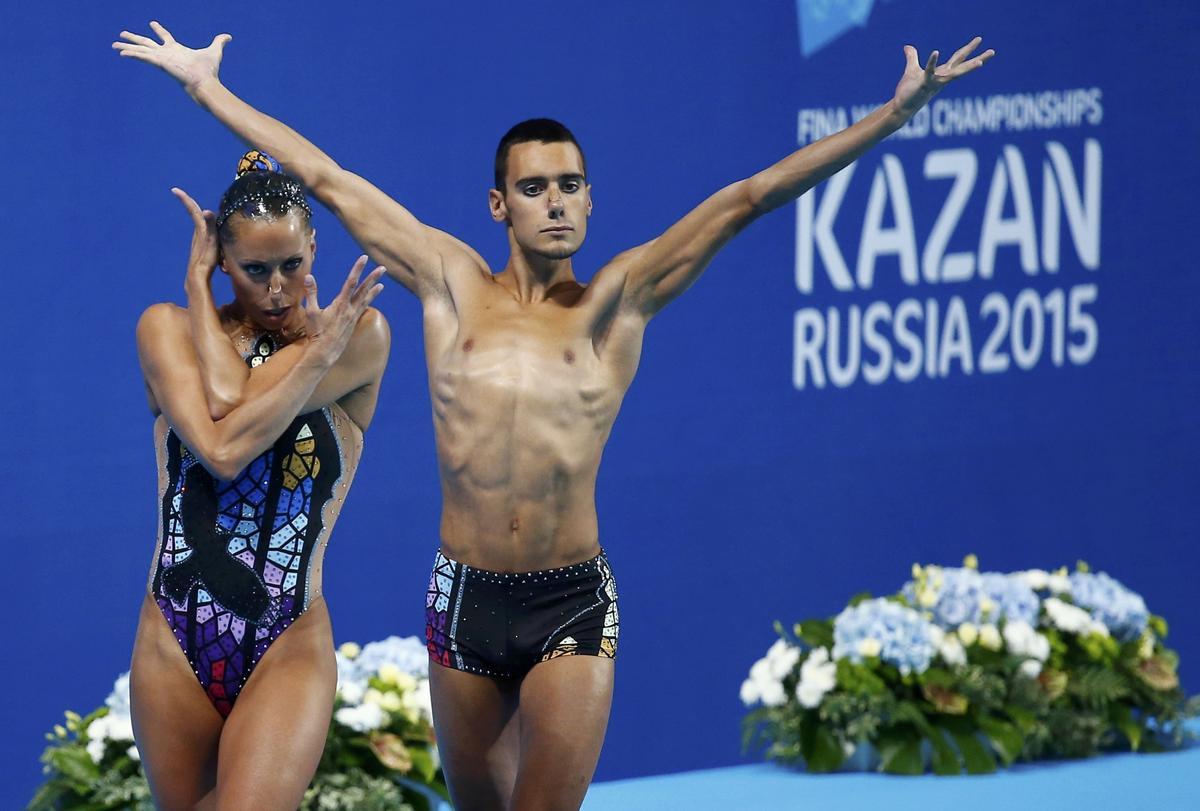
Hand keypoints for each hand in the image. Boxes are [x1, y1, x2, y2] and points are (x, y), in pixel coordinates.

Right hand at [112, 21, 230, 94]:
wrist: (204, 82)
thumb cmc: (209, 70)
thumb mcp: (214, 51)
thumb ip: (219, 42)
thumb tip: (229, 36)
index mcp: (176, 49)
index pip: (165, 37)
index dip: (158, 29)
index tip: (152, 23)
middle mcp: (166, 53)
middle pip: (147, 42)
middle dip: (134, 38)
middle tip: (122, 33)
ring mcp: (161, 58)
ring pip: (140, 49)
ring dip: (127, 46)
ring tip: (114, 44)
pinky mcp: (159, 62)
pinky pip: (142, 56)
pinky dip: (132, 54)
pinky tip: (121, 53)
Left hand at [172, 187, 219, 285]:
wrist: (197, 279)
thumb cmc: (205, 261)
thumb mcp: (211, 242)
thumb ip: (210, 226)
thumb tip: (206, 211)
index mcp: (200, 230)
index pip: (193, 211)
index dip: (185, 200)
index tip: (174, 189)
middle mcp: (198, 234)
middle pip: (193, 215)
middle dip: (188, 203)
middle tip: (180, 193)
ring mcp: (198, 241)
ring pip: (197, 223)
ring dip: (194, 213)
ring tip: (192, 205)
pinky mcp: (200, 248)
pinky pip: (201, 232)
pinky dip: (201, 225)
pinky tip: (203, 228)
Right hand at [301, 256, 386, 366]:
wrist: (325, 351)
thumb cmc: (317, 332)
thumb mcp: (311, 312)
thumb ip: (311, 293)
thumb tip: (308, 276)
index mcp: (340, 304)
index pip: (351, 282)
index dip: (358, 269)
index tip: (364, 259)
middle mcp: (350, 309)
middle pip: (364, 290)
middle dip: (373, 277)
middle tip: (382, 268)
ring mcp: (353, 317)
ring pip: (366, 300)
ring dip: (374, 290)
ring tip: (382, 284)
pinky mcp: (353, 323)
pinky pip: (362, 309)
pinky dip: (367, 302)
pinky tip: (369, 300)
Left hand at [893, 37, 994, 118]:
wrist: (901, 106)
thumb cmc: (908, 91)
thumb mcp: (911, 70)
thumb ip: (912, 58)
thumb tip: (907, 46)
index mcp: (942, 74)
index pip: (957, 60)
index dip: (968, 49)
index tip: (979, 40)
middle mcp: (943, 79)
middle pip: (963, 66)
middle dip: (978, 58)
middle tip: (993, 51)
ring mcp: (936, 82)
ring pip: (955, 74)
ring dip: (968, 69)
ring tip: (980, 62)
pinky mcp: (924, 84)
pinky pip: (930, 72)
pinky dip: (932, 62)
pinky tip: (936, 52)